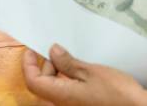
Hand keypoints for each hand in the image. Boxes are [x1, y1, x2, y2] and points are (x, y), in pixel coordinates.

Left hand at [23, 45, 146, 105]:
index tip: (32, 50)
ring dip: (56, 75)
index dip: (28, 64)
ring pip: (53, 91)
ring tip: (71, 62)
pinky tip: (78, 74)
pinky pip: (64, 95)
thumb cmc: (118, 93)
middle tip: (58, 53)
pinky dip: (66, 82)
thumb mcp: (91, 72)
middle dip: (45, 67)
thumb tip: (52, 51)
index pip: (32, 81)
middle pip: (41, 86)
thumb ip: (68, 63)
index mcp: (61, 97)